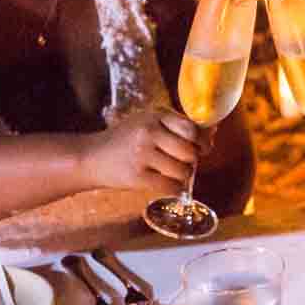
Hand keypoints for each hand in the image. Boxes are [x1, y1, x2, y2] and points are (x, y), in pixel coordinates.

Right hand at [84, 109, 203, 192]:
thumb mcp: (148, 123)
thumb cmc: (126, 140)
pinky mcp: (137, 176)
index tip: (202, 148)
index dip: (202, 141)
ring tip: (173, 173)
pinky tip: (167, 184)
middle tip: (184, 163)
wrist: (91, 157)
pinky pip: (170, 186)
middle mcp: (148, 133)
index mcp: (154, 116)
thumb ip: (177, 126)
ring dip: (183, 176)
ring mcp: (142, 154)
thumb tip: (213, 132)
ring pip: (182, 171)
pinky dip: (174, 188)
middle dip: (192, 161)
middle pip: (189, 151)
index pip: (190, 128)